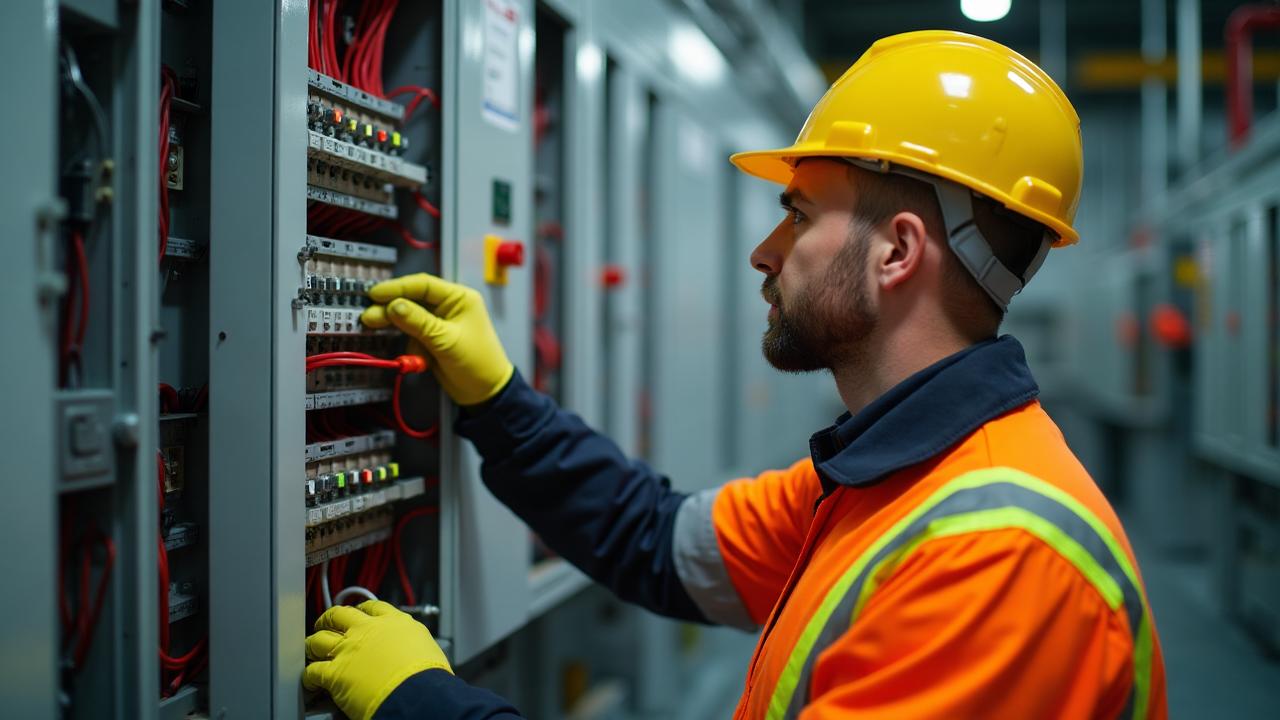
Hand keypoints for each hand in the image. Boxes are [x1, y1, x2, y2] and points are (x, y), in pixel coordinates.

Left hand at [304, 600, 451, 719]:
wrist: (418, 693)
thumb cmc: (427, 676)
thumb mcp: (426, 647)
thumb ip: (411, 643)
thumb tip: (413, 651)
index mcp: (393, 622)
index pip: (371, 607)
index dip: (360, 609)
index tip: (358, 612)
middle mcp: (367, 630)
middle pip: (339, 615)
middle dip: (329, 619)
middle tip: (326, 624)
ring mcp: (348, 650)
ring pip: (319, 639)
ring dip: (313, 644)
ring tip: (311, 649)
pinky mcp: (335, 674)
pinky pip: (313, 672)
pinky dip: (309, 676)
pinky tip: (311, 680)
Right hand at [361, 273, 514, 405]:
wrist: (485, 393)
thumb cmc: (476, 362)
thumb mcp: (445, 340)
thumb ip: (417, 322)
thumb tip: (393, 305)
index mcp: (459, 298)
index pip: (424, 285)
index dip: (398, 288)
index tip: (375, 294)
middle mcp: (449, 306)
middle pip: (413, 300)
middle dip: (391, 308)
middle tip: (369, 315)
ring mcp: (440, 323)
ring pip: (409, 318)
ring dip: (396, 326)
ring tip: (373, 326)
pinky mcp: (433, 339)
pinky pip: (413, 335)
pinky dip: (409, 344)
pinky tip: (414, 357)